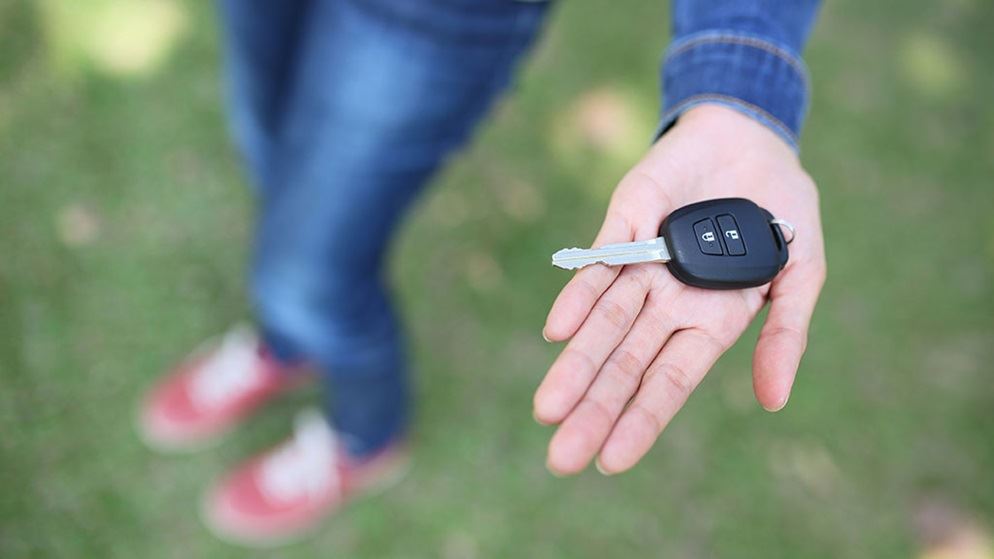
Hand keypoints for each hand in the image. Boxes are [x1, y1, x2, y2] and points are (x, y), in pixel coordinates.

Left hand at [534, 104, 825, 474]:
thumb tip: (773, 401)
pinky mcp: (624, 223)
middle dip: (594, 409)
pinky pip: (599, 264)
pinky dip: (578, 295)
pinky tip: (556, 330)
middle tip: (559, 459)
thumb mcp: (800, 273)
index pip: (668, 382)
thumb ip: (785, 334)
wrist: (755, 138)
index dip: (641, 420)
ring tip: (546, 410)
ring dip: (575, 364)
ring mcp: (643, 265)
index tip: (610, 462)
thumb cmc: (782, 212)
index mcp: (709, 322)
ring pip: (602, 323)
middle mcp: (666, 303)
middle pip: (624, 364)